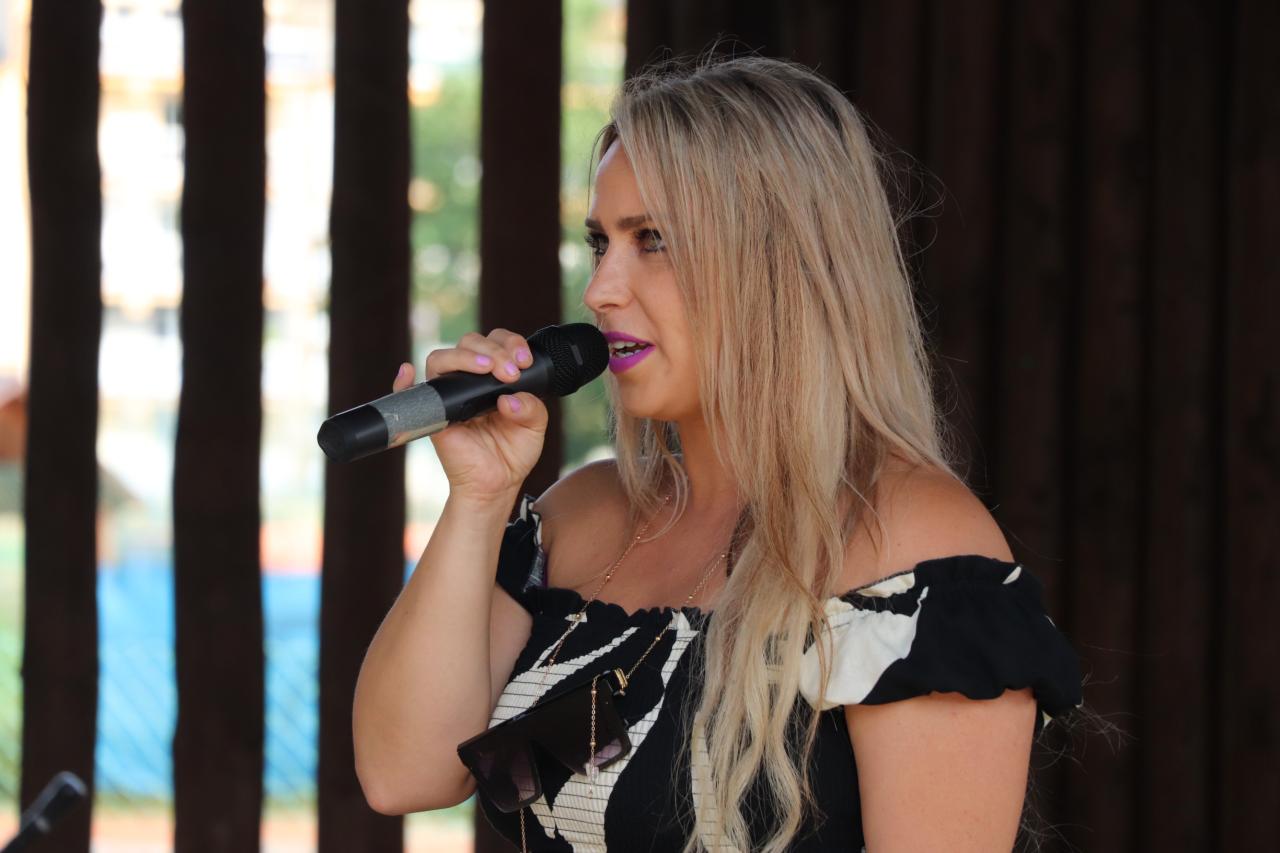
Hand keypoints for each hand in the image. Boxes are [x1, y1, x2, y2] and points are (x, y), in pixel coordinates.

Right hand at [393, 329, 547, 503]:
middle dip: (494, 350)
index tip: (525, 361)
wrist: (496, 484)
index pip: (496, 342)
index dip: (510, 343)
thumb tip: (508, 399)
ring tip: (489, 369)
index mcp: (494, 375)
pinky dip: (403, 381)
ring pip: (442, 358)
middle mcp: (470, 379)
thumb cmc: (512, 453)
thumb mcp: (534, 427)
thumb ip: (531, 408)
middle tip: (511, 372)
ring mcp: (449, 394)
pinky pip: (410, 393)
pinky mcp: (434, 413)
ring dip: (466, 356)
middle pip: (470, 342)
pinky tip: (408, 372)